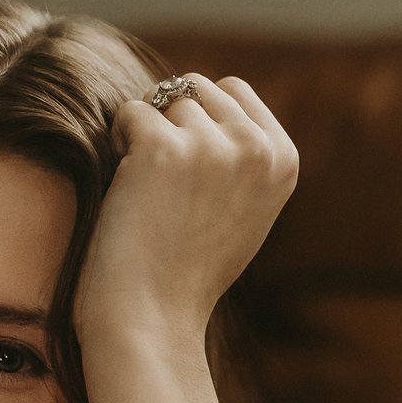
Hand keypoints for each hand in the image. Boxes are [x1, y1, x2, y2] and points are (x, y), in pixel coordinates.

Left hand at [74, 72, 297, 341]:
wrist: (153, 314)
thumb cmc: (187, 269)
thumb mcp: (243, 210)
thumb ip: (242, 157)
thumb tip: (212, 105)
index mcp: (283, 159)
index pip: (234, 90)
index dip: (197, 117)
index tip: (183, 166)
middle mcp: (256, 148)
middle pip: (197, 87)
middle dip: (169, 120)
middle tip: (156, 177)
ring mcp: (213, 146)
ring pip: (163, 100)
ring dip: (143, 133)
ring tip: (143, 187)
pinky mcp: (164, 149)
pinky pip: (130, 111)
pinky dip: (118, 138)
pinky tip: (124, 182)